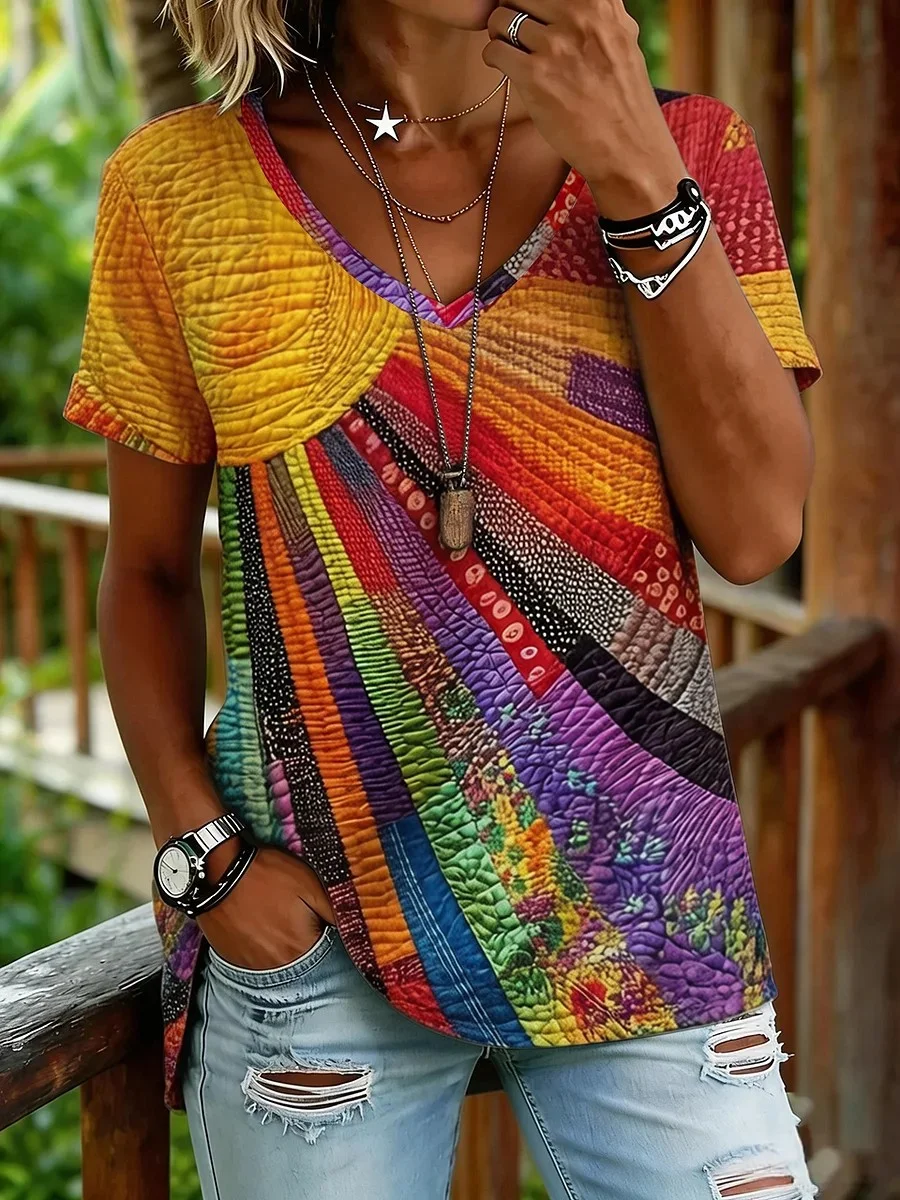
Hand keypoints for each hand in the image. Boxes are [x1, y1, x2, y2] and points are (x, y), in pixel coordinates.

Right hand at [197, 845, 336, 970]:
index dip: (325, 935)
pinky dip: (259, 948)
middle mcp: (278, 965)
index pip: (325, 955)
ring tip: (274, 920)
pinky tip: (258, 927)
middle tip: (294, 917)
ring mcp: (252, 965)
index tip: (319, 920)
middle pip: (301, 963)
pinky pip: (253, 961)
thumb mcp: (310, 885)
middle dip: (304, 943)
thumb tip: (354, 929)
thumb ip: (334, 911)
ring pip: (276, 964)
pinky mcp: (232, 959)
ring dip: (281, 948)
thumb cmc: (268, 876)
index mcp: (302, 948)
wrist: (219, 871)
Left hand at [484, 1, 687, 217]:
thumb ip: (598, 13)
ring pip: (500, 19)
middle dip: (513, 11)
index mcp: (600, 1)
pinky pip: (494, 51)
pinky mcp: (536, 75)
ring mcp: (556, 44)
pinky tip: (508, 70)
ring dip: (500, 37)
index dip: (533, 1)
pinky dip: (494, 59)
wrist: (628, 148)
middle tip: (518, 35)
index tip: (533, 14)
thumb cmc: (624, 99)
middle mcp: (579, 15)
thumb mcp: (623, 37)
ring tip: (515, 54)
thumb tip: (570, 2)